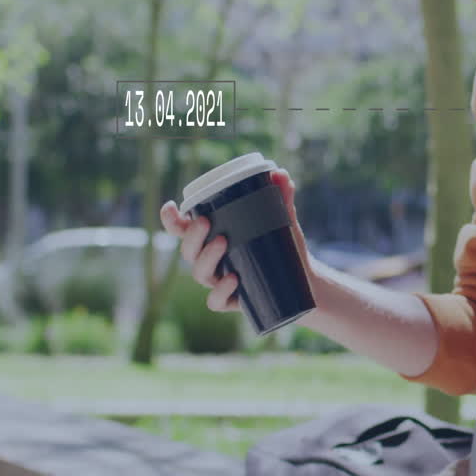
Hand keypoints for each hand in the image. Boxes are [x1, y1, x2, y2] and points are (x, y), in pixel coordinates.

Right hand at [159, 169, 312, 312]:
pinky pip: (216, 302)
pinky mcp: (233, 302)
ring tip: (222, 242)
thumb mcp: (282, 221)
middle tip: (206, 222)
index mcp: (214, 239)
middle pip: (189, 251)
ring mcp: (220, 282)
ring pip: (200, 274)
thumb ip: (281, 198)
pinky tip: (233, 279)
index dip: (172, 221)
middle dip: (192, 236)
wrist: (305, 280)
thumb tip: (281, 173)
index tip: (170, 207)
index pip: (184, 231)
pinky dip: (220, 291)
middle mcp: (212, 261)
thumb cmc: (285, 246)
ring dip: (206, 258)